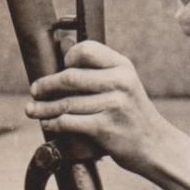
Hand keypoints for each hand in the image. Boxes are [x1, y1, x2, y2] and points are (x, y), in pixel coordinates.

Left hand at [25, 40, 170, 173]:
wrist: (155, 145)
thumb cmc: (133, 113)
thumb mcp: (124, 84)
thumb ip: (97, 68)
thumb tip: (64, 44)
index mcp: (123, 66)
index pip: (86, 49)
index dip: (67, 58)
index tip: (58, 69)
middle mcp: (120, 82)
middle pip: (70, 77)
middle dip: (46, 85)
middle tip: (35, 90)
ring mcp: (113, 105)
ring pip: (66, 102)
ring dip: (44, 107)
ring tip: (33, 110)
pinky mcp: (105, 128)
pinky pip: (69, 122)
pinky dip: (53, 122)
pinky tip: (48, 123)